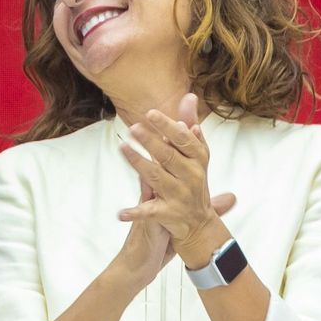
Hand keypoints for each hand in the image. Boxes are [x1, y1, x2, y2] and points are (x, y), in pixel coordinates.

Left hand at [117, 94, 236, 268]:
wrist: (199, 224)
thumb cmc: (193, 181)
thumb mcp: (195, 155)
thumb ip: (188, 127)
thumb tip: (188, 96)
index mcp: (198, 160)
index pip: (183, 140)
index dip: (167, 126)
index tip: (150, 113)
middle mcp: (191, 177)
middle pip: (168, 156)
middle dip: (151, 142)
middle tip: (133, 128)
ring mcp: (179, 196)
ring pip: (156, 178)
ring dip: (139, 163)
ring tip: (123, 148)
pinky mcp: (168, 215)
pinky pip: (149, 212)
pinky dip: (135, 212)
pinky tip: (120, 212)